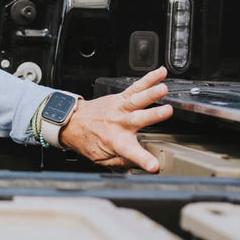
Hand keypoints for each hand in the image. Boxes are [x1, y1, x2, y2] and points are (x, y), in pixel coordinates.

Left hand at [58, 67, 173, 172]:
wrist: (72, 122)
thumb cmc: (87, 140)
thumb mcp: (100, 159)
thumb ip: (120, 162)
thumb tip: (137, 165)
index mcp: (115, 142)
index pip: (132, 154)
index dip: (144, 160)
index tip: (154, 165)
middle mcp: (119, 123)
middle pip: (139, 119)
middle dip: (153, 115)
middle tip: (167, 111)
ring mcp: (120, 108)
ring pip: (137, 100)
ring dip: (151, 93)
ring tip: (163, 89)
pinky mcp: (120, 97)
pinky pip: (136, 86)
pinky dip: (149, 78)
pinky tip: (161, 73)